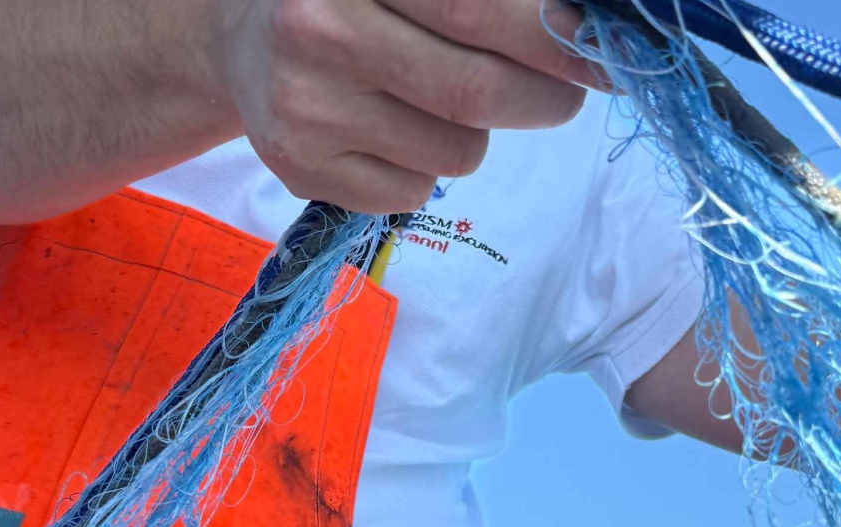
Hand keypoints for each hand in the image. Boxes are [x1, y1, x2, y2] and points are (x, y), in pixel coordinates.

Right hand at [213, 0, 599, 212]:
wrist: (242, 41)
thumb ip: (487, 0)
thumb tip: (579, 31)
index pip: (478, 8)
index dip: (553, 38)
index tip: (598, 50)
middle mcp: (318, 30)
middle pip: (476, 90)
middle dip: (546, 99)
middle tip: (567, 95)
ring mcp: (305, 107)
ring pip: (457, 151)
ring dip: (477, 135)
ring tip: (438, 100)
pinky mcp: (300, 168)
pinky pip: (414, 193)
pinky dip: (426, 171)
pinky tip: (390, 133)